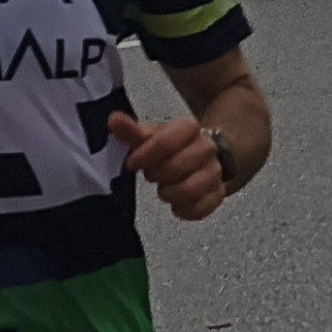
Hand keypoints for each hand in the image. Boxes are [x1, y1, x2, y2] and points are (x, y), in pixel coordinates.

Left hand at [107, 110, 225, 221]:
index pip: (166, 141)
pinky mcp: (218, 193)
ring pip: (191, 189)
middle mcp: (206, 148)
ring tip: (164, 190)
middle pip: (178, 166)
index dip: (145, 155)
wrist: (200, 156)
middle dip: (157, 175)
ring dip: (170, 194)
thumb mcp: (150, 137)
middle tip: (151, 175)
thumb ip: (131, 131)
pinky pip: (202, 208)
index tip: (132, 163)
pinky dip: (185, 210)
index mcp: (189, 129)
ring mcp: (214, 171)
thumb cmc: (170, 148)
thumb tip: (114, 120)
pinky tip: (176, 205)